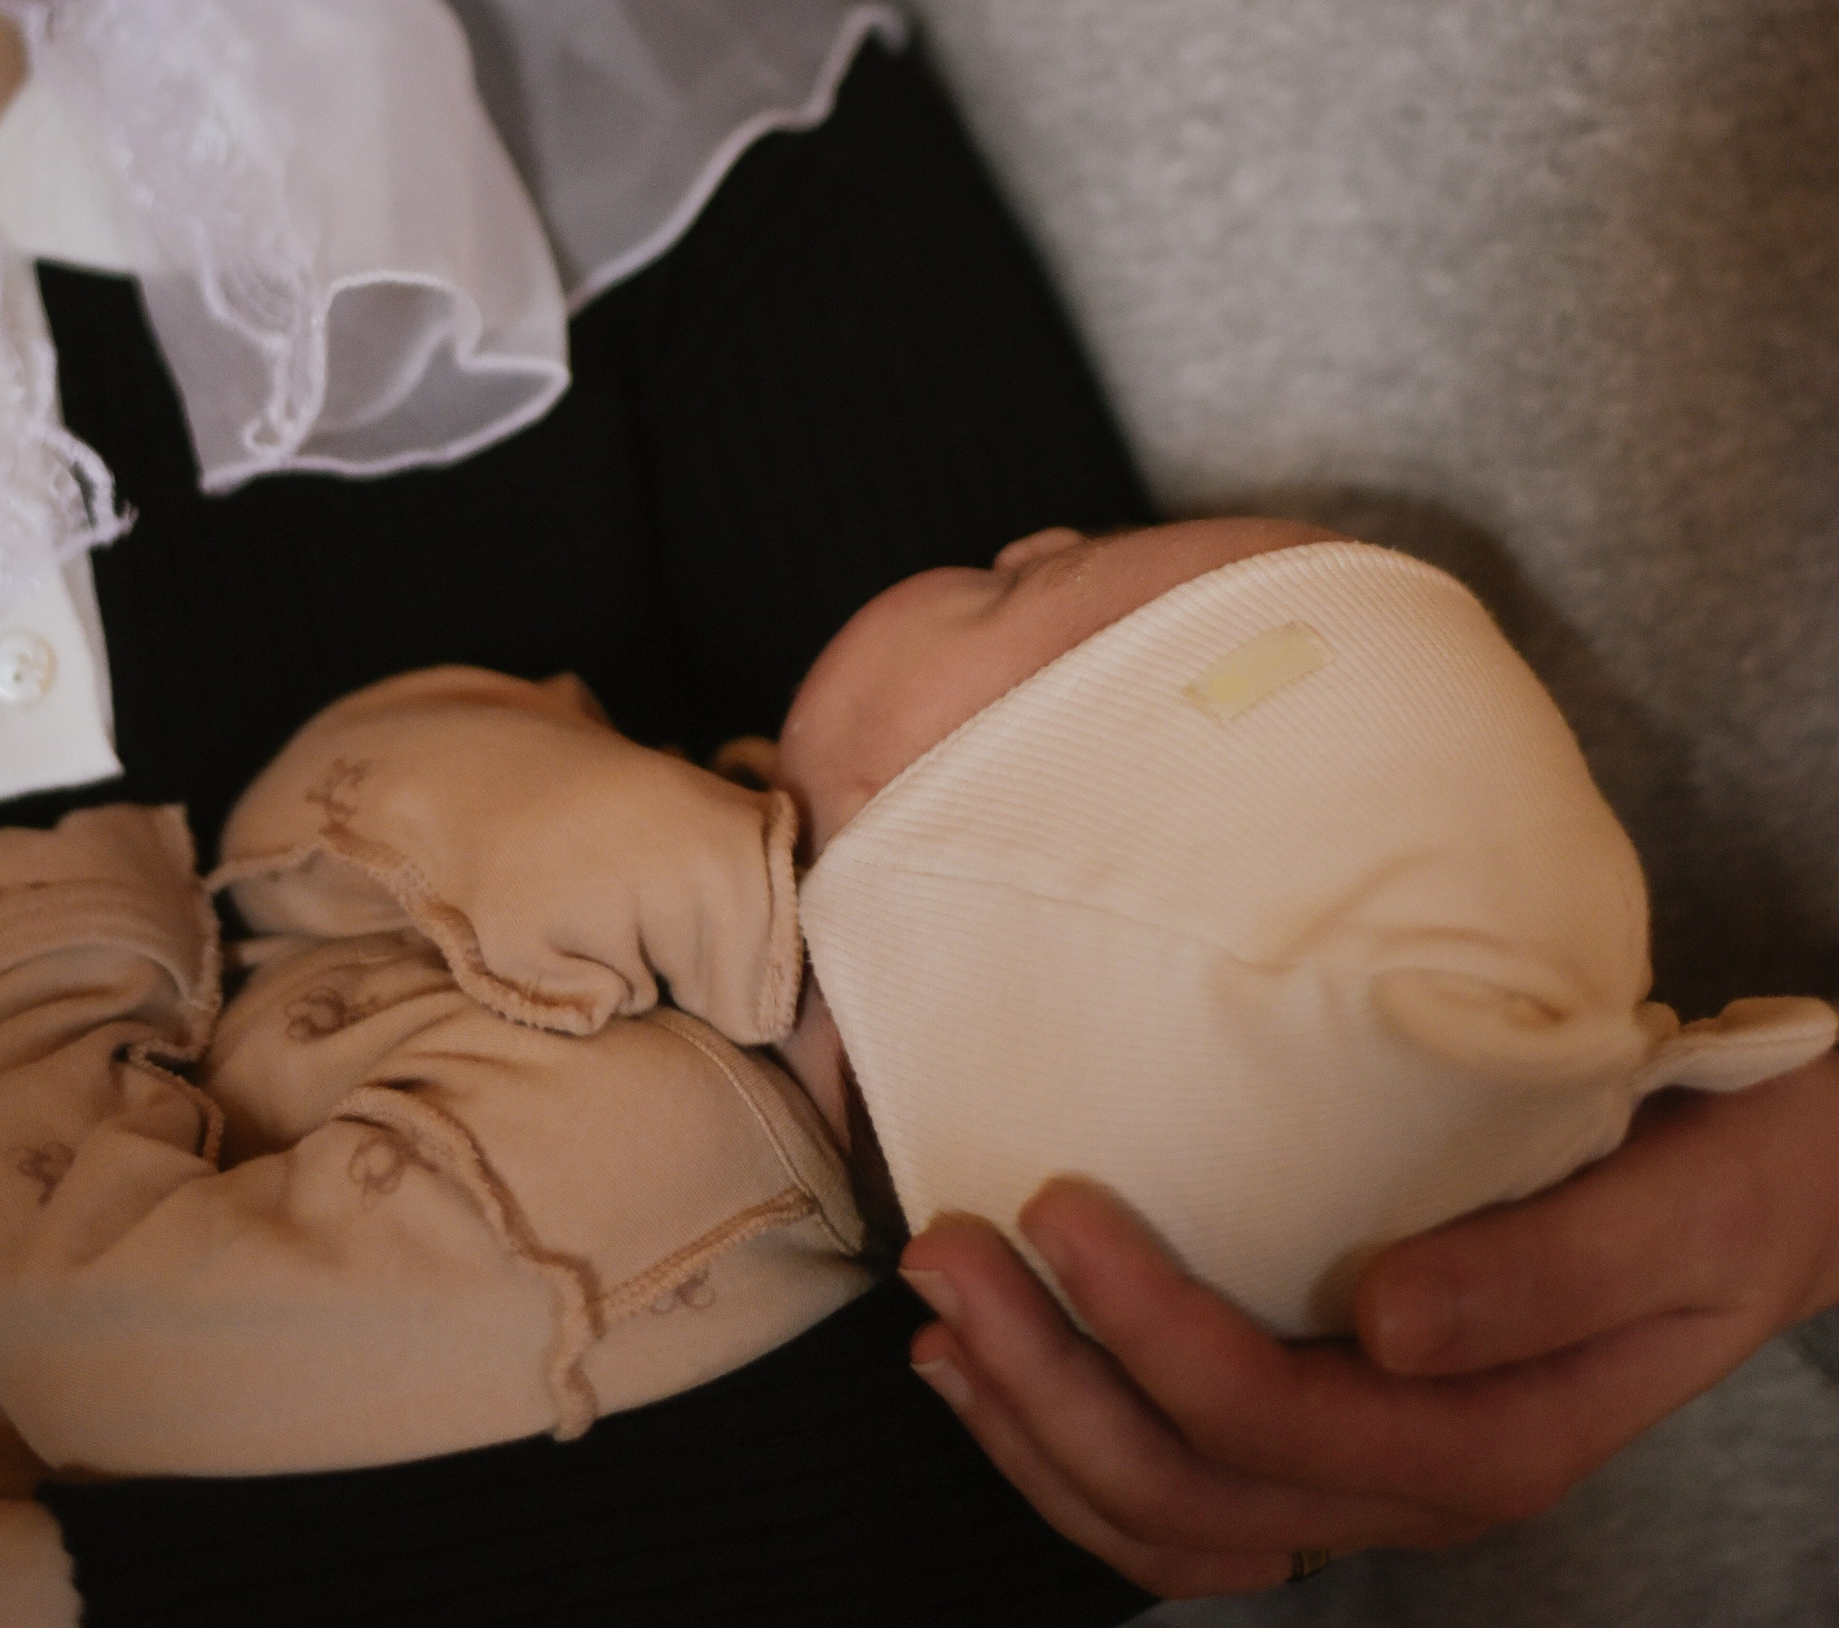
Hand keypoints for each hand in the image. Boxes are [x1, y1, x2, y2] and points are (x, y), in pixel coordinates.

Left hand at [898, 1055, 1838, 1599]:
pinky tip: (993, 1370)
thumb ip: (1548, 1270)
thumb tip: (1390, 1322)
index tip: (1057, 1208)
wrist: (1770, 1187)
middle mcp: (1417, 1479)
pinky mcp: (1338, 1421)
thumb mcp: (1677, 1209)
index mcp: (1493, 1438)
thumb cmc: (1727, 1173)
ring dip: (1031, 1424)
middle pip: (1193, 1491)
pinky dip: (1068, 1444)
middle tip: (945, 1248)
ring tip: (934, 1316)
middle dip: (1045, 1384)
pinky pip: (1183, 1487)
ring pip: (1166, 1517)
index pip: (1280, 1424)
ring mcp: (1371, 1467)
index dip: (1151, 1334)